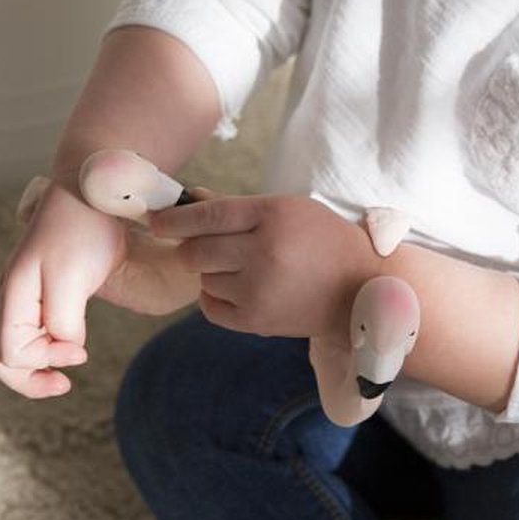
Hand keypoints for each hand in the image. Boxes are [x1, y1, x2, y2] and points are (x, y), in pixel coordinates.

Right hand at [0, 182, 125, 397]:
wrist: (94, 190)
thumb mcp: (74, 279)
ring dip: (34, 368)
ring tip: (64, 379)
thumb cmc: (84, 229)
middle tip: (64, 384)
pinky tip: (71, 348)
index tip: (82, 352)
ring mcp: (25, 294)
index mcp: (14, 294)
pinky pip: (32, 331)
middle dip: (28, 379)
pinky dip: (46, 349)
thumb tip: (66, 346)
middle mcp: (12, 297)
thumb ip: (64, 321)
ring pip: (12, 346)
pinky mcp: (45, 290)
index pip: (11, 352)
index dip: (44, 360)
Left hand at [149, 193, 376, 339]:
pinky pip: (210, 307)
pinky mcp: (257, 320)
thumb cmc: (322, 241)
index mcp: (272, 216)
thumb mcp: (288, 210)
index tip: (157, 222)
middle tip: (202, 247)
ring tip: (241, 269)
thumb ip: (237, 207)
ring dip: (211, 273)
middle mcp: (263, 252)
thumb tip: (190, 199)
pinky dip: (215, 298)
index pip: (207, 215)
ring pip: (203, 278)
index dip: (174, 219)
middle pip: (196, 250)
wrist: (361, 289)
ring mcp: (259, 289)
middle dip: (191, 248)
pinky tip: (236, 289)